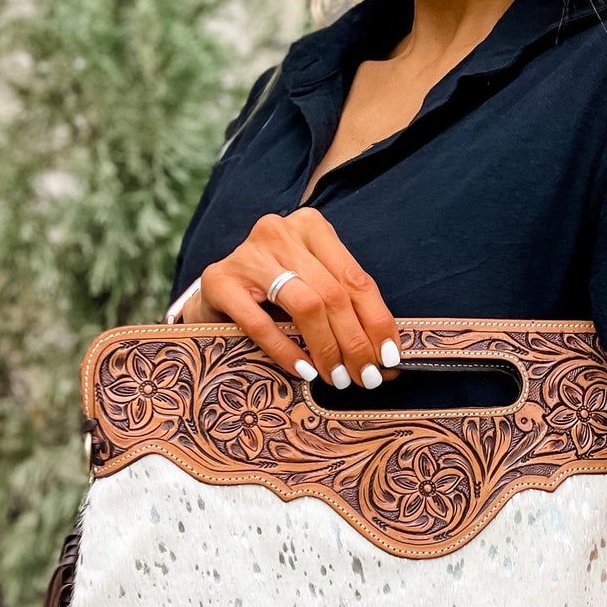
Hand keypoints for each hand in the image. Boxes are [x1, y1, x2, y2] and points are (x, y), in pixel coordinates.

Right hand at [184, 207, 401, 390]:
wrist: (216, 293)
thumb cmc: (274, 296)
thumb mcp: (314, 291)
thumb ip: (347, 314)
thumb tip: (386, 361)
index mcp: (312, 228)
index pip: (356, 279)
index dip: (377, 322)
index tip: (389, 358)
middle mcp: (281, 232)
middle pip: (333, 294)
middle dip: (355, 343)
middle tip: (365, 378)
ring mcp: (248, 254)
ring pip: (305, 305)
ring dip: (327, 349)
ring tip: (337, 378)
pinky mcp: (220, 280)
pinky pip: (261, 323)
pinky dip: (287, 352)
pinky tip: (304, 371)